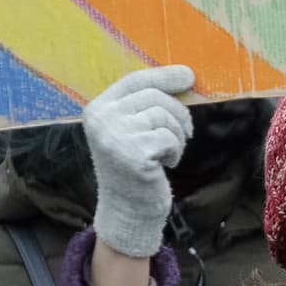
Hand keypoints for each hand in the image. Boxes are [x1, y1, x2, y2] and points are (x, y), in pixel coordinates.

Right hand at [85, 66, 194, 257]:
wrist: (127, 210)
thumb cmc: (134, 166)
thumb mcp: (132, 129)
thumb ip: (146, 103)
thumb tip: (186, 75)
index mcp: (97, 109)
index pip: (134, 81)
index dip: (164, 76)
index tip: (189, 76)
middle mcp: (101, 120)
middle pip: (154, 96)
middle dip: (178, 113)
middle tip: (185, 132)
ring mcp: (115, 137)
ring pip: (164, 116)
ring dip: (177, 135)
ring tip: (169, 152)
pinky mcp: (134, 155)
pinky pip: (169, 137)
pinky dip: (175, 150)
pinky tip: (165, 164)